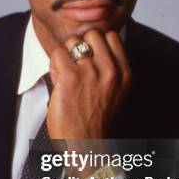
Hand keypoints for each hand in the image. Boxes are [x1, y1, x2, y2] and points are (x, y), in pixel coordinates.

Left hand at [47, 29, 130, 168]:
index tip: (90, 59)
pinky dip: (54, 64)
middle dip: (81, 45)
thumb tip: (89, 43)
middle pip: (92, 33)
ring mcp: (91, 72)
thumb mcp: (113, 90)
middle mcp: (111, 70)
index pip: (112, 35)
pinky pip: (58, 53)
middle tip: (76, 66)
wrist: (85, 145)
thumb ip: (107, 66)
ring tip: (66, 74)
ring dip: (66, 54)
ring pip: (73, 41)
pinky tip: (58, 80)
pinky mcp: (71, 77)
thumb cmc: (95, 120)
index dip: (96, 43)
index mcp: (124, 72)